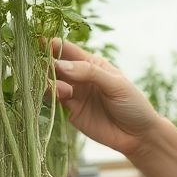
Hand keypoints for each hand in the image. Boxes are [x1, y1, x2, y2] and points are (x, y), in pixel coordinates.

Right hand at [50, 39, 160, 156]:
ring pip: (50, 83)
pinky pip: (52, 101)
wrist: (138, 136)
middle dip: (46, 64)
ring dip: (50, 82)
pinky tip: (59, 95)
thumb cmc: (133, 104)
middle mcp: (79, 77)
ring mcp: (74, 94)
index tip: (38, 40)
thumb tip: (59, 64)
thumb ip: (89, 72)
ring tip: (64, 90)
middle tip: (47, 68)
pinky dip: (49, 96)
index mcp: (92, 64)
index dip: (52, 44)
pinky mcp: (70, 111)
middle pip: (54, 65)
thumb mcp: (116, 84)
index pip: (68, 50)